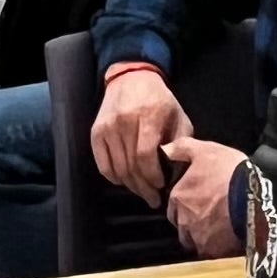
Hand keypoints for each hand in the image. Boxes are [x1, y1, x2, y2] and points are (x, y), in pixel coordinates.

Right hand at [90, 62, 186, 202]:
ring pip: (117, 168)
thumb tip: (177, 171)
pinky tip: (124, 181)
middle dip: (143, 187)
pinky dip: (113, 177)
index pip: (145, 155)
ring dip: (130, 185)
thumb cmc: (159, 100)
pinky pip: (102, 164)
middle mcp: (124, 122)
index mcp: (147, 116)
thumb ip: (180, 142)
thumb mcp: (178, 116)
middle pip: (131, 165)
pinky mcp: (96, 132)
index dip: (152, 175)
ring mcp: (107, 127)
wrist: (131, 78)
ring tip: (142, 192)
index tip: (161, 185)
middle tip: (153, 199)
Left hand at [166, 138, 246, 256]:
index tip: (198, 202)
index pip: (173, 207)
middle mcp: (184, 220)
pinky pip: (212, 253)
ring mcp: (199, 237)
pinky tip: (228, 242)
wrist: (254, 196)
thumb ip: (182, 148)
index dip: (185, 205)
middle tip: (208, 217)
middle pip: (182, 227)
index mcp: (178, 198)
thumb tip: (164, 149)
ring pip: (195, 242)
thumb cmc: (229, 171)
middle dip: (191, 224)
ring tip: (219, 232)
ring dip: (203, 238)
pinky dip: (217, 249)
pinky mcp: (215, 251)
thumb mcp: (206, 150)